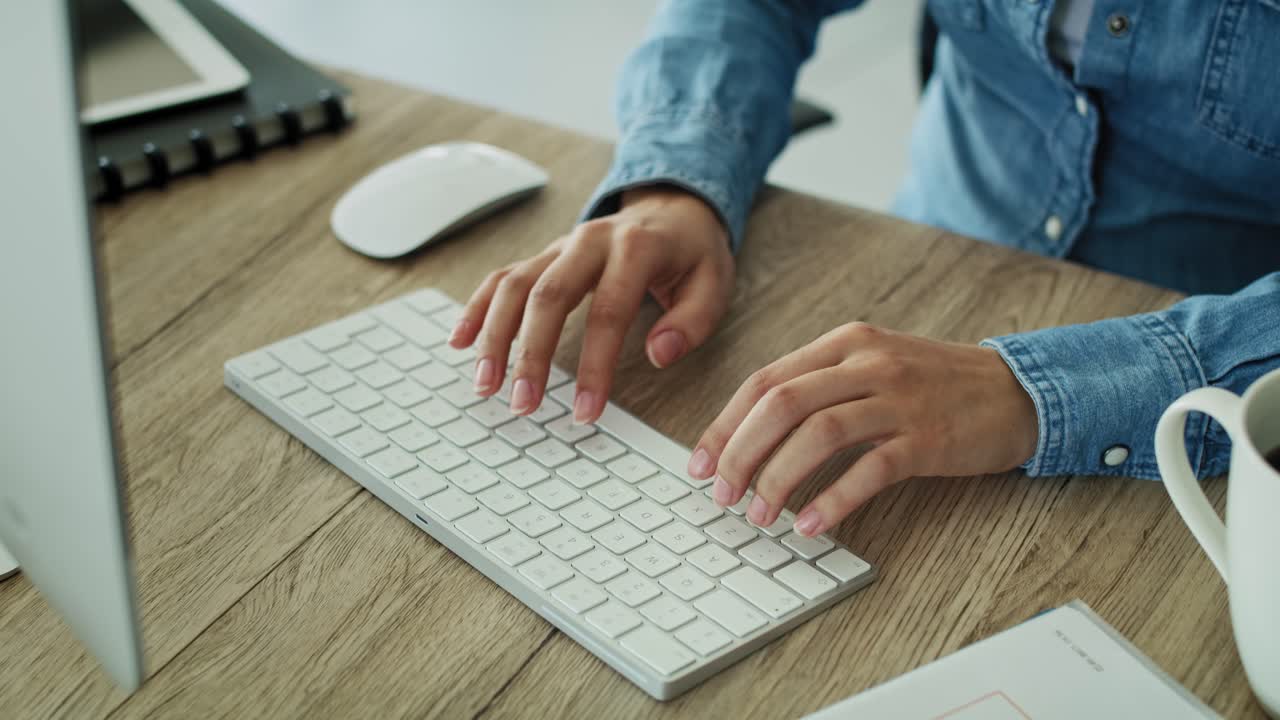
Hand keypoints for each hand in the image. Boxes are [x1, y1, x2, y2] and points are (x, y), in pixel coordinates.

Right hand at [450, 186, 734, 422]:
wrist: (673, 206)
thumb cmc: (692, 253)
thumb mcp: (715, 283)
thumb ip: (692, 321)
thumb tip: (659, 354)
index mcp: (636, 248)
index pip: (609, 311)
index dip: (596, 365)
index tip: (587, 410)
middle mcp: (590, 241)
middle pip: (548, 296)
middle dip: (531, 354)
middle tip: (522, 403)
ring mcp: (561, 245)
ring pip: (515, 285)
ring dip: (495, 336)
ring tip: (485, 385)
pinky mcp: (544, 255)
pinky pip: (502, 277)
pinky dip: (478, 308)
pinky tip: (461, 341)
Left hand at [688, 323, 1037, 536]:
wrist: (1015, 390)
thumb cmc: (932, 384)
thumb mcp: (871, 365)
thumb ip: (817, 387)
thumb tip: (750, 434)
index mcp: (844, 344)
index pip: (764, 382)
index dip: (725, 425)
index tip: (701, 464)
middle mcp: (866, 363)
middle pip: (780, 404)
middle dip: (740, 453)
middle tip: (722, 494)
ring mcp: (898, 399)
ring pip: (817, 434)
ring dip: (778, 478)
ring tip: (761, 515)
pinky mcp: (926, 438)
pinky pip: (869, 469)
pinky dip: (832, 499)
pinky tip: (810, 524)